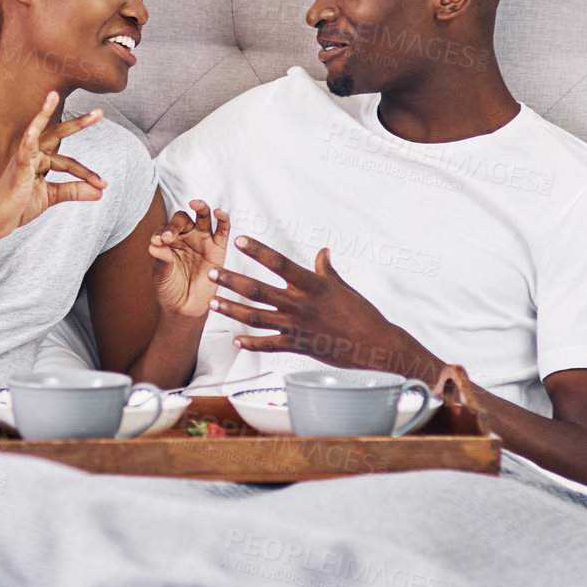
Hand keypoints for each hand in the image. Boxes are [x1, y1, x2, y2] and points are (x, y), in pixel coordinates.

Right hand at [0, 92, 105, 240]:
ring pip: (45, 138)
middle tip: (99, 112)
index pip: (68, 162)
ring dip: (63, 123)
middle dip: (78, 123)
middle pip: (57, 135)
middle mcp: (32, 156)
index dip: (87, 173)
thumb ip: (73, 191)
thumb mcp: (51, 197)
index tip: (104, 184)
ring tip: (74, 108)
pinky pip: (23, 154)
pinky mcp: (16, 172)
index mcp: (39, 161)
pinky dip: (28, 141)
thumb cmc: (17, 207)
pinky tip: (32, 131)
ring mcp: (23, 161)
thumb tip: (100, 191)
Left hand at [146, 200, 230, 317]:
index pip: (165, 227)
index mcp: (170, 240)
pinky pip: (223, 230)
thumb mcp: (161, 274)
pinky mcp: (218, 249)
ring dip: (201, 207)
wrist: (184, 308)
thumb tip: (154, 245)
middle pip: (183, 219)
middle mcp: (187, 237)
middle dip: (175, 224)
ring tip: (195, 203)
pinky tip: (219, 212)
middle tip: (168, 237)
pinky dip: (223, 219)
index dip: (161, 232)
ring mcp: (203, 241)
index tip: (156, 243)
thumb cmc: (170, 288)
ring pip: (203, 217)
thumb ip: (161, 259)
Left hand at [206, 237, 436, 377]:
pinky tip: (235, 340)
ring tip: (212, 303)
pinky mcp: (299, 346)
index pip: (279, 263)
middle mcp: (301, 304)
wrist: (375, 345)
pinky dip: (251, 343)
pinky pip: (270, 345)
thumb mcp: (342, 287)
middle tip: (211, 273)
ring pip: (257, 318)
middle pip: (259, 291)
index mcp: (312, 285)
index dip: (258, 251)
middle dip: (232, 281)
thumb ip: (326, 270)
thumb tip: (322, 252)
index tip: (238, 240)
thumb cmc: (362, 313)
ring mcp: (297, 326)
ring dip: (232, 310)